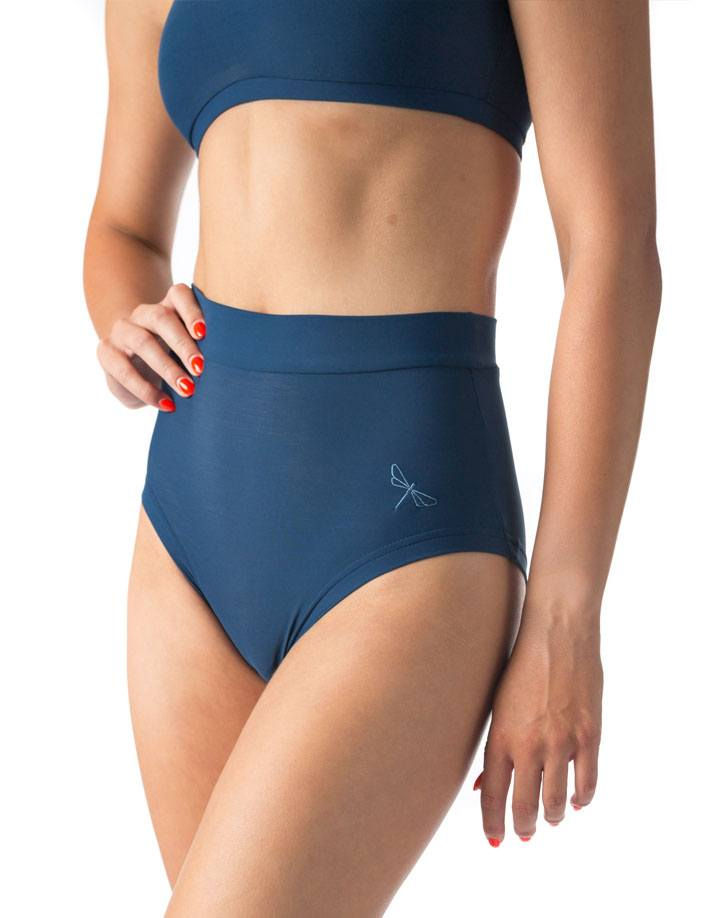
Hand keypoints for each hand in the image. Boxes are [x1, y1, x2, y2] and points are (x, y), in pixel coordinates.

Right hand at [96, 283, 206, 410]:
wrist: (131, 371)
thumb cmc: (173, 360)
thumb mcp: (188, 352)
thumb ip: (203, 349)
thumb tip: (233, 366)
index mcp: (168, 306)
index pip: (179, 295)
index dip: (192, 311)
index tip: (205, 334)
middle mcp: (143, 314)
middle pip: (161, 318)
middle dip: (183, 344)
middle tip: (201, 369)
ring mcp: (122, 331)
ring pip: (143, 342)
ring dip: (167, 368)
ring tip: (188, 390)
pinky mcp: (107, 353)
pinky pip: (125, 370)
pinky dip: (147, 390)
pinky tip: (167, 404)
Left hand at [474, 610, 602, 844]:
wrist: (558, 634)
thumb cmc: (521, 665)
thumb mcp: (498, 704)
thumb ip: (496, 746)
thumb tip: (486, 785)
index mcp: (501, 737)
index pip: (493, 795)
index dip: (493, 822)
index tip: (494, 838)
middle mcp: (530, 745)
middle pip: (525, 806)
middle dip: (523, 827)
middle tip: (523, 834)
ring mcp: (562, 743)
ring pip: (556, 803)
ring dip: (551, 817)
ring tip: (549, 819)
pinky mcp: (590, 736)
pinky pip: (587, 783)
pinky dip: (580, 799)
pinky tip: (575, 801)